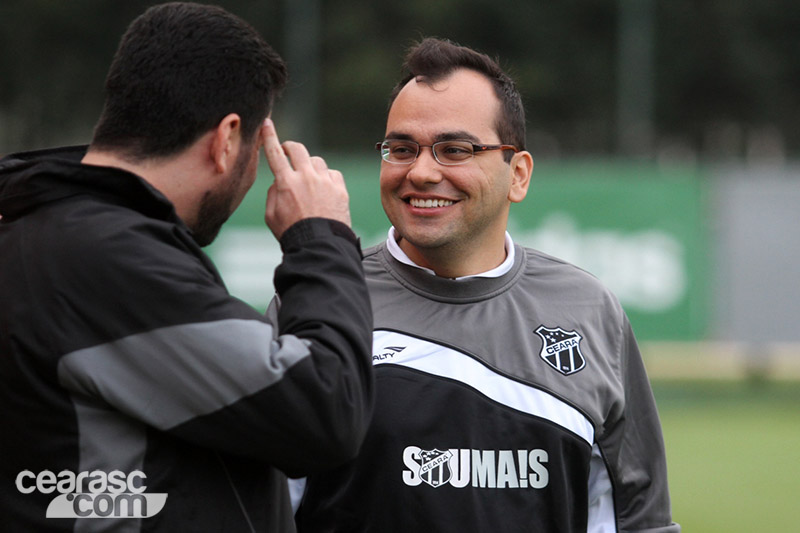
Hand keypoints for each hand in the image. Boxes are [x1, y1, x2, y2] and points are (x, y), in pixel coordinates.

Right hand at [262, 119, 350, 238]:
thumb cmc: (292, 233)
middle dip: (290, 148)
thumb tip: (280, 181)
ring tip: (308, 182)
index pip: (274, 153)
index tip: (266, 123)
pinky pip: (332, 173)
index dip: (269, 136)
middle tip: (288, 153)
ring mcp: (325, 181)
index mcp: (286, 182)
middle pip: (298, 149)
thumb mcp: (271, 215)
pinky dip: (326, 178)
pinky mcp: (340, 188)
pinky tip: (324, 190)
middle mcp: (306, 177)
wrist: (320, 245)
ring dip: (309, 166)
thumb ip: (273, 193)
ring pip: (316, 161)